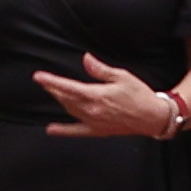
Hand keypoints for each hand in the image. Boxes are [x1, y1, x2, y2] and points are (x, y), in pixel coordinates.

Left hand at [32, 56, 187, 139]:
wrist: (152, 117)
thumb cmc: (139, 94)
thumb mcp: (121, 76)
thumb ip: (100, 69)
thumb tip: (86, 59)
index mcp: (97, 95)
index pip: (68, 87)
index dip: (52, 81)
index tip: (39, 77)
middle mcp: (92, 111)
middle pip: (66, 99)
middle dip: (54, 89)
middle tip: (44, 81)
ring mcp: (94, 122)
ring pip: (70, 110)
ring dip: (60, 101)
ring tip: (52, 92)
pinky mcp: (98, 130)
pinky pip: (77, 131)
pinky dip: (63, 130)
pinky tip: (51, 129)